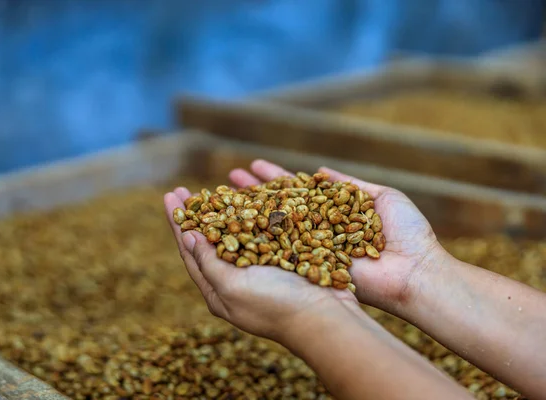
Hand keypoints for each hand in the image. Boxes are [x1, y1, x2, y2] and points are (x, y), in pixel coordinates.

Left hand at [163, 163, 357, 342]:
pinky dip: (256, 214)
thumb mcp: (232, 286)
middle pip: (210, 240)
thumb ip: (208, 261)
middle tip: (186, 189)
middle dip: (198, 213)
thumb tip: (186, 236)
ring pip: (238, 233)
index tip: (170, 195)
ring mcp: (262, 268)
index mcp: (219, 290)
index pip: (190, 252)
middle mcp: (237, 279)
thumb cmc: (276, 305)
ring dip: (226, 210)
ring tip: (217, 189)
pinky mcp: (283, 258)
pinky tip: (252, 199)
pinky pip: (264, 232)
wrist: (327, 316)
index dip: (179, 223)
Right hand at [226, 160, 445, 311]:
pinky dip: (261, 237)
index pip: (298, 191)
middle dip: (255, 193)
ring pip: (275, 226)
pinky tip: (238, 225)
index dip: (276, 179)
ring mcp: (311, 248)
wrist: (414, 270)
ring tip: (225, 195)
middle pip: (279, 207)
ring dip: (249, 211)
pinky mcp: (310, 265)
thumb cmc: (406, 233)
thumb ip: (348, 184)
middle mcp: (317, 229)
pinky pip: (283, 249)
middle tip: (230, 179)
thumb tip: (318, 171)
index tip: (254, 166)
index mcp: (333, 212)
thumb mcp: (382, 197)